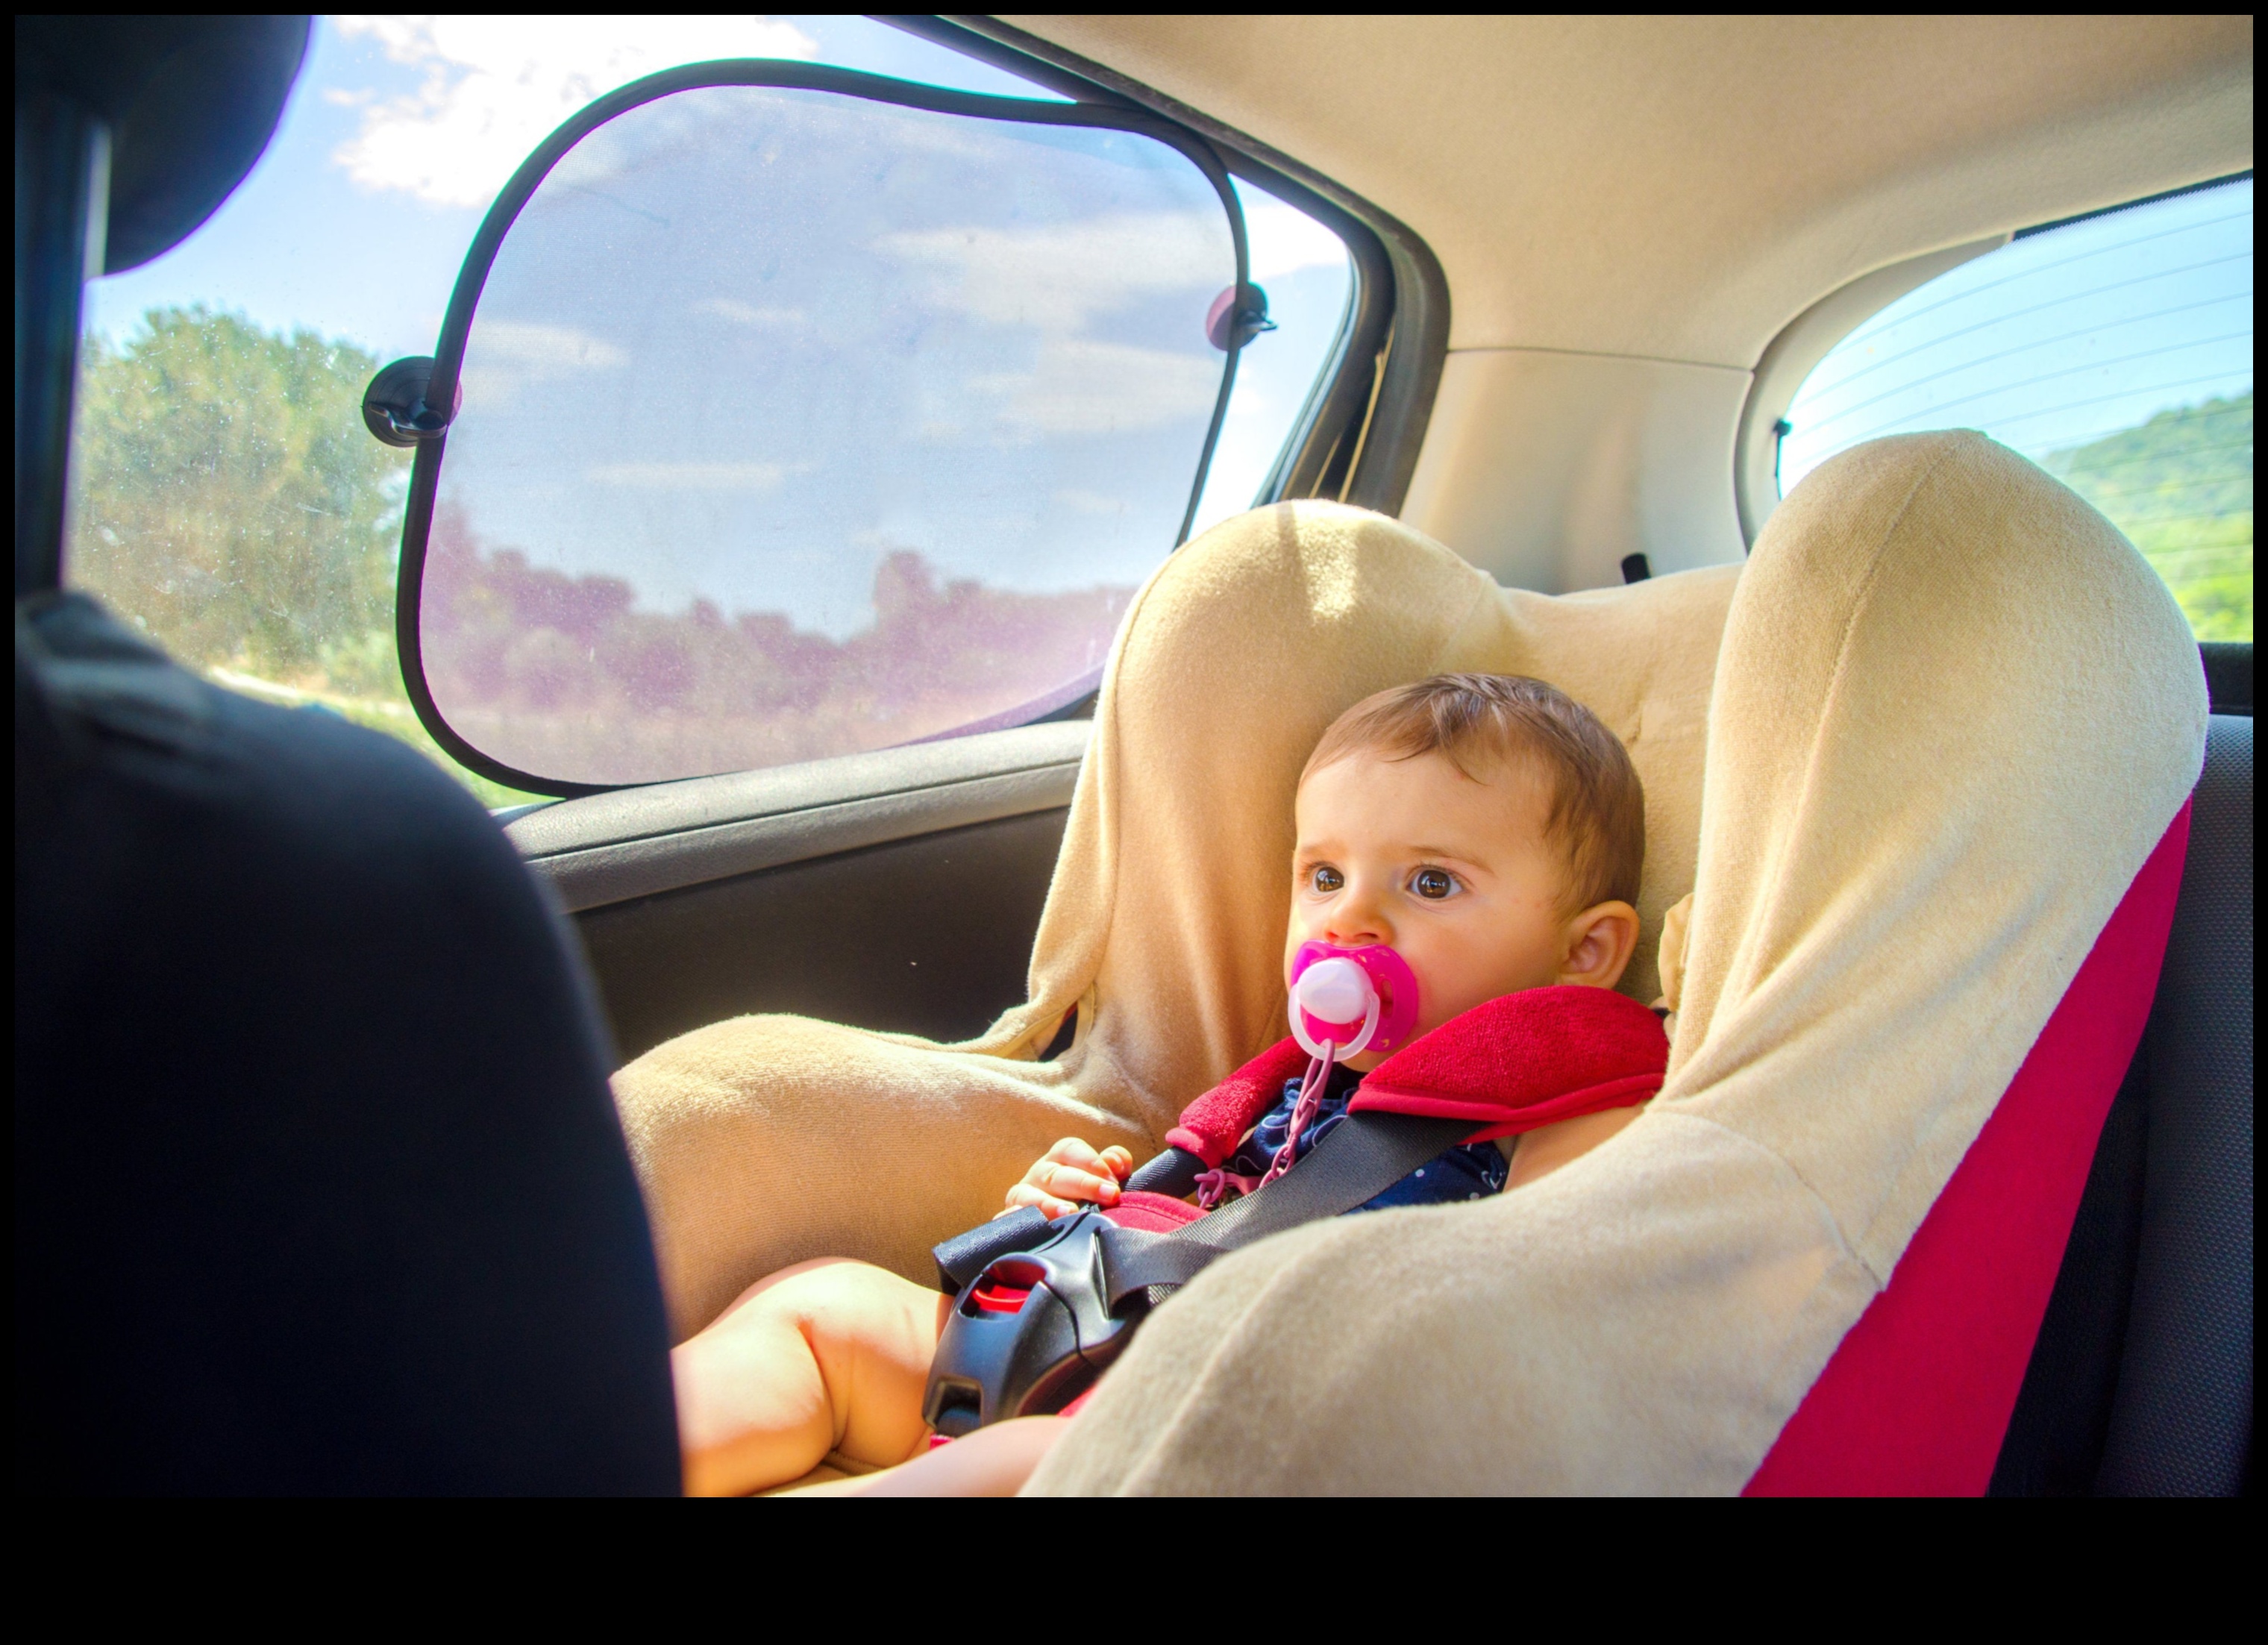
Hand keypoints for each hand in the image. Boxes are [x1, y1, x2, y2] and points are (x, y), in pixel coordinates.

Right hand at [1004, 1138, 1132, 1218]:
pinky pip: (1006, 1219)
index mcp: (1059, 1161)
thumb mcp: (1102, 1181)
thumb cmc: (1087, 1201)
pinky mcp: (1009, 1222)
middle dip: (1083, 1183)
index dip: (1091, 1160)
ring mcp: (1021, 1198)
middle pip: (1055, 1173)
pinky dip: (1013, 1218)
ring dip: (1048, 1203)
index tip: (1113, 1179)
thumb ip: (1113, 1166)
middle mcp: (1038, 1176)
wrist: (1061, 1235)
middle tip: (1109, 1195)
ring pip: (1027, 1195)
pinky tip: (1027, 1221)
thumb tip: (1116, 1162)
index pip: (1069, 1149)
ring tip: (1070, 1213)